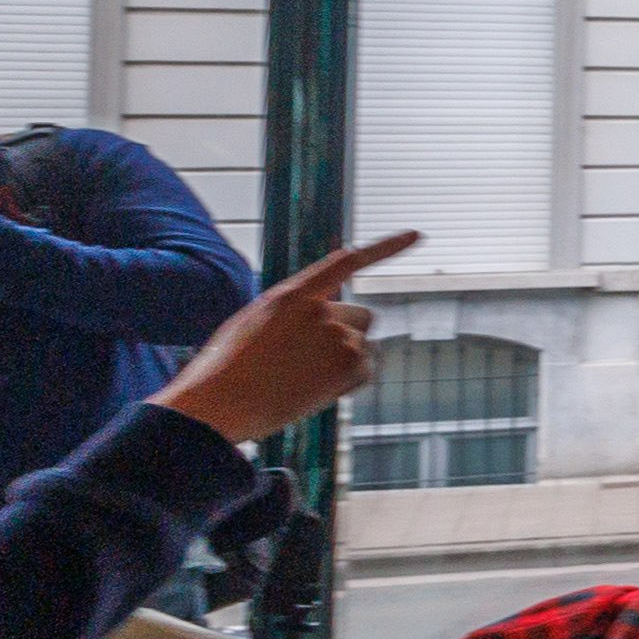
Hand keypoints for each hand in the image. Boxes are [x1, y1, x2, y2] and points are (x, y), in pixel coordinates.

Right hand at [152, 232, 415, 446]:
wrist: (220, 403)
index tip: (417, 236)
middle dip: (348, 335)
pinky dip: (350, 382)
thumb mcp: (256, 324)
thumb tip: (326, 319)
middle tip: (309, 361)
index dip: (386, 248)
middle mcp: (320, 308)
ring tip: (305, 377)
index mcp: (292, 294)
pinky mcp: (351, 364)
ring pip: (365, 345)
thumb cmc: (229, 369)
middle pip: (363, 316)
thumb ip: (295, 313)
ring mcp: (338, 335)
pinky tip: (315, 390)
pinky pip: (366, 370)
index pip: (346, 262)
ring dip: (347, 359)